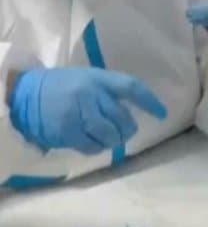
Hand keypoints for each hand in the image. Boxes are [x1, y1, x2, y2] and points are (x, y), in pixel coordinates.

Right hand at [9, 67, 166, 153]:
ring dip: (114, 141)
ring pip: (111, 136)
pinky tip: (92, 142)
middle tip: (125, 131)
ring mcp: (79, 113)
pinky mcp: (69, 131)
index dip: (149, 101)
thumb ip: (107, 91)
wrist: (25, 95)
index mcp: (97, 78)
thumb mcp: (85, 79)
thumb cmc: (61, 87)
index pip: (131, 87)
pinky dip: (97, 148)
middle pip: (124, 118)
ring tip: (108, 138)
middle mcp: (90, 94)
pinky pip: (94, 147)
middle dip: (128, 128)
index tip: (162, 114)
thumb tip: (133, 112)